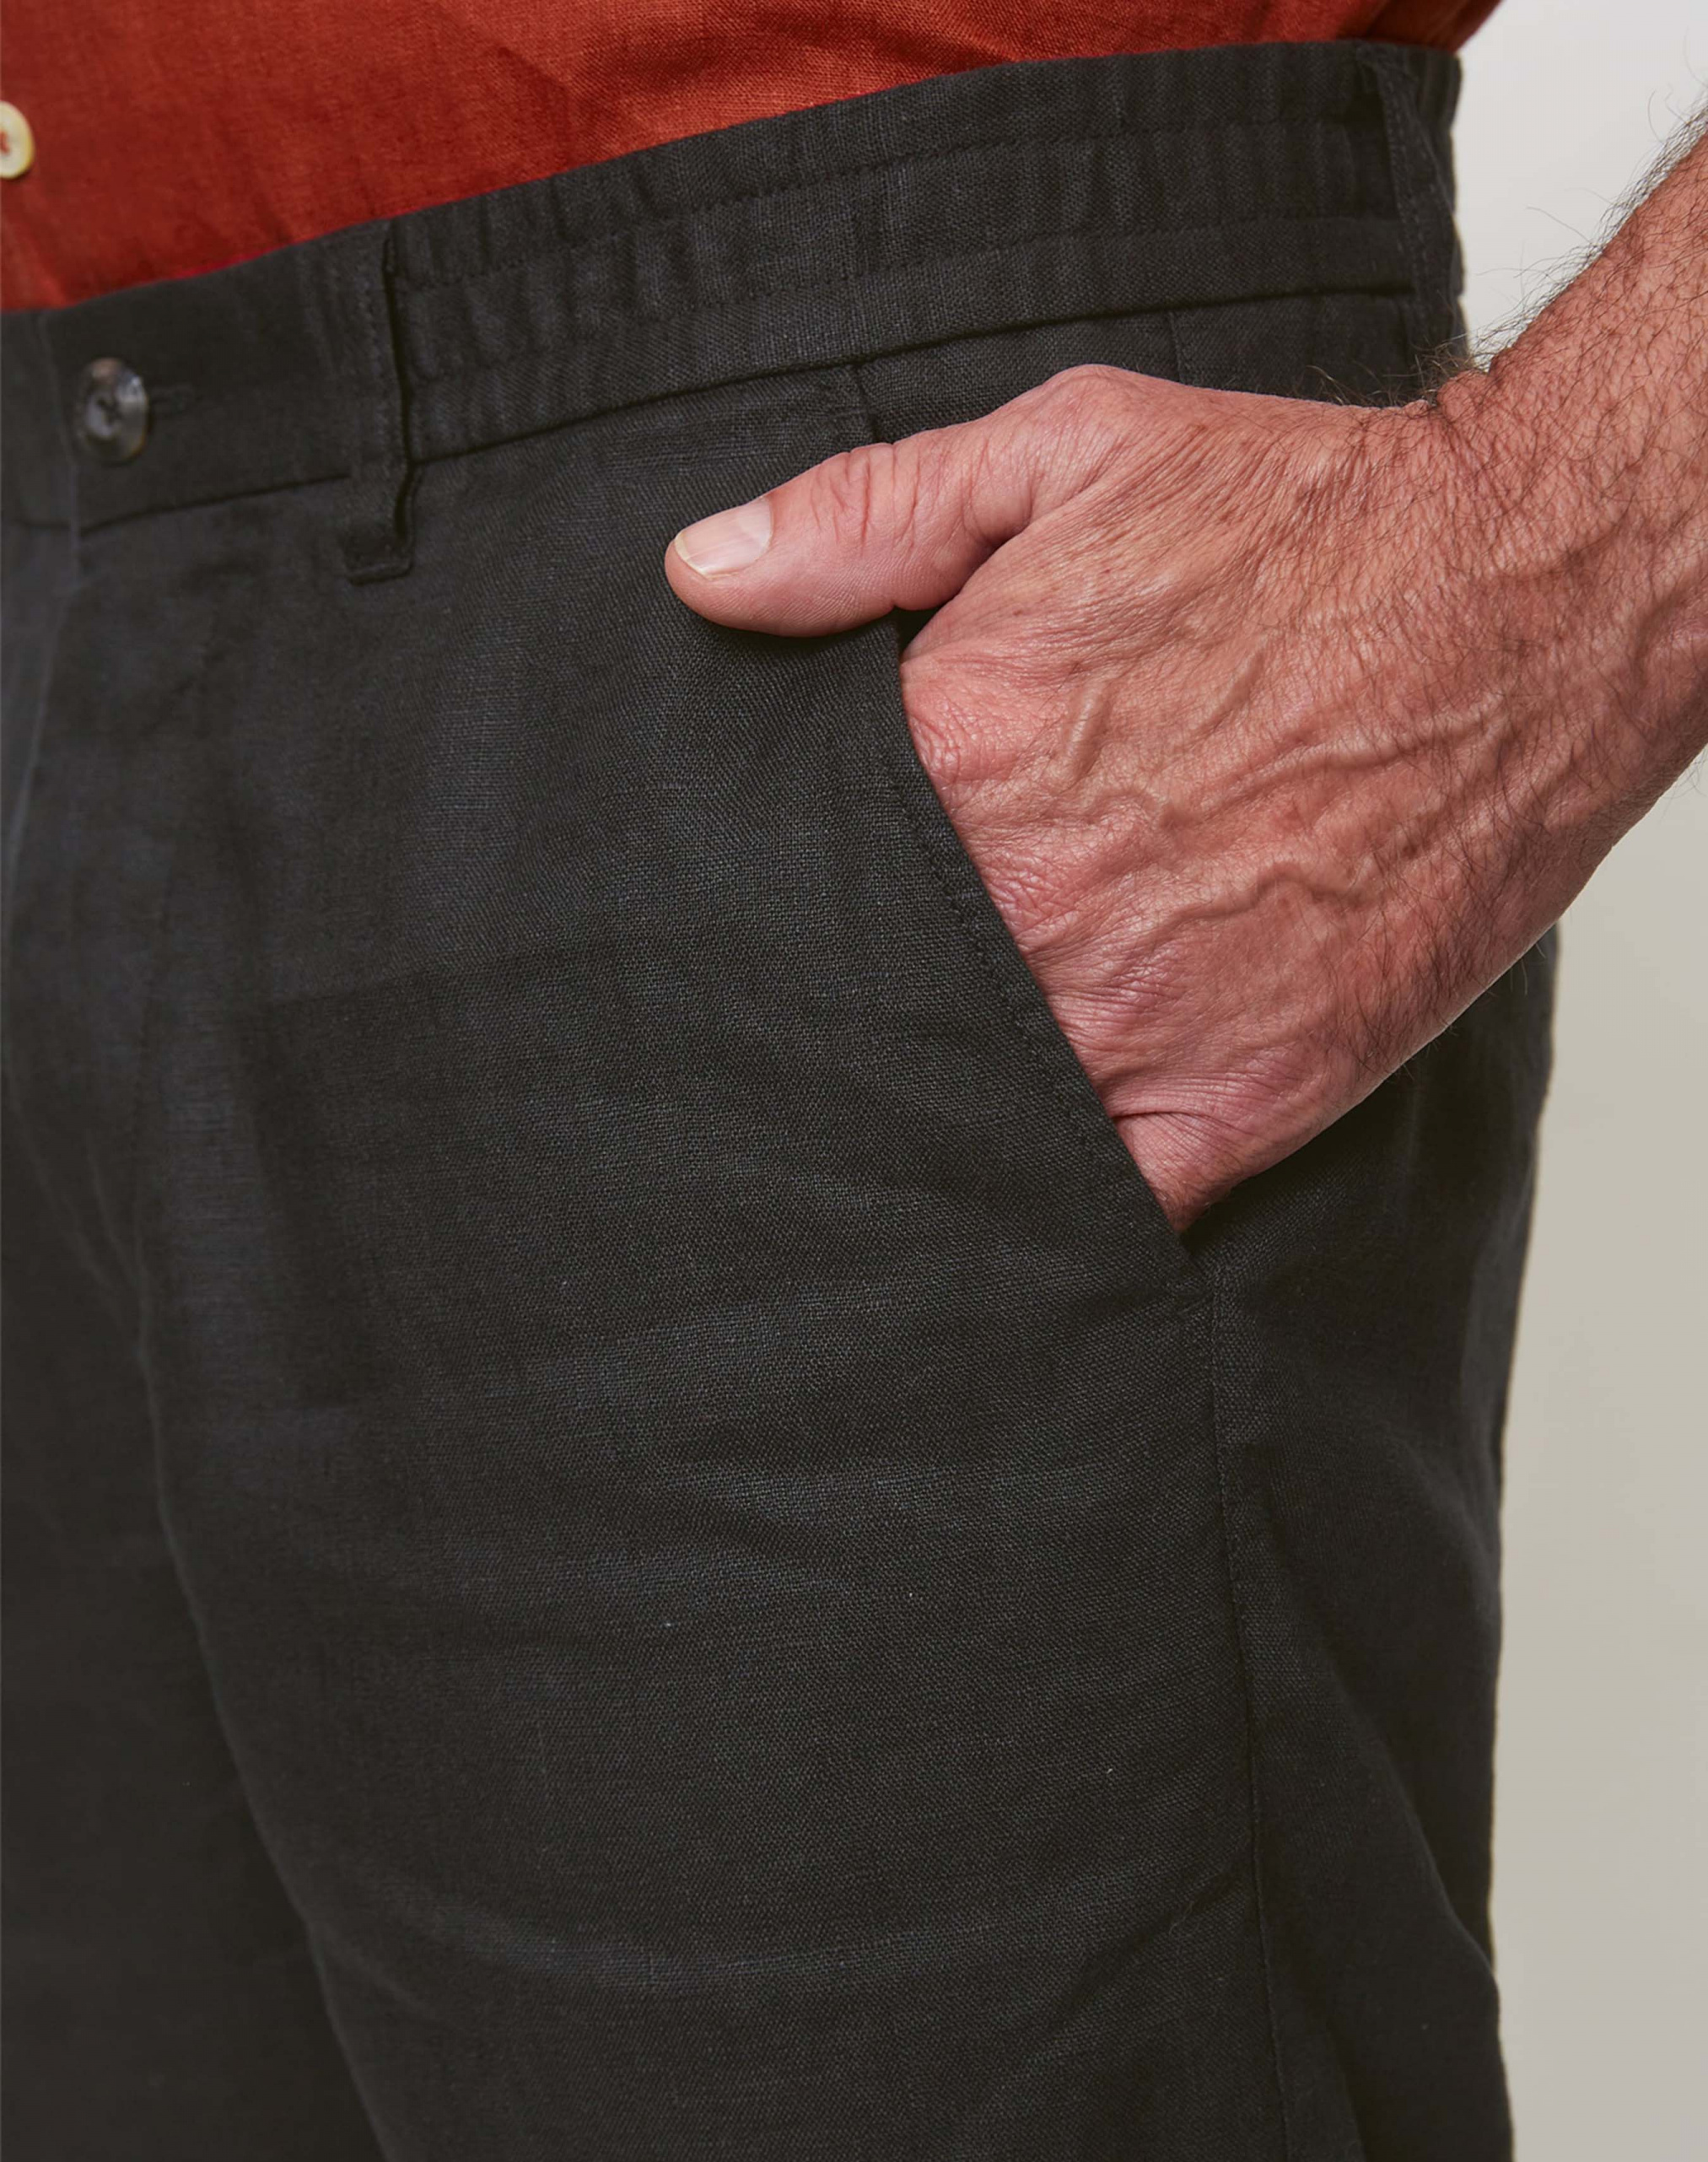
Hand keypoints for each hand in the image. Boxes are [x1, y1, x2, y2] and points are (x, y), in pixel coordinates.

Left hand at [662, 364, 1667, 1228]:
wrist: (1528, 603)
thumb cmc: (1310, 528)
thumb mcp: (1068, 453)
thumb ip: (865, 517)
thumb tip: (704, 577)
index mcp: (956, 758)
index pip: (793, 877)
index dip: (781, 900)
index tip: (778, 912)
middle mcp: (1030, 906)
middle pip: (870, 1005)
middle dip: (851, 1007)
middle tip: (849, 1006)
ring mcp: (1134, 1018)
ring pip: (967, 1116)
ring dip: (937, 1108)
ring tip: (925, 1093)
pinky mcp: (1235, 1099)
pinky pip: (1098, 1203)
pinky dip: (1052, 1204)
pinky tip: (1025, 1175)